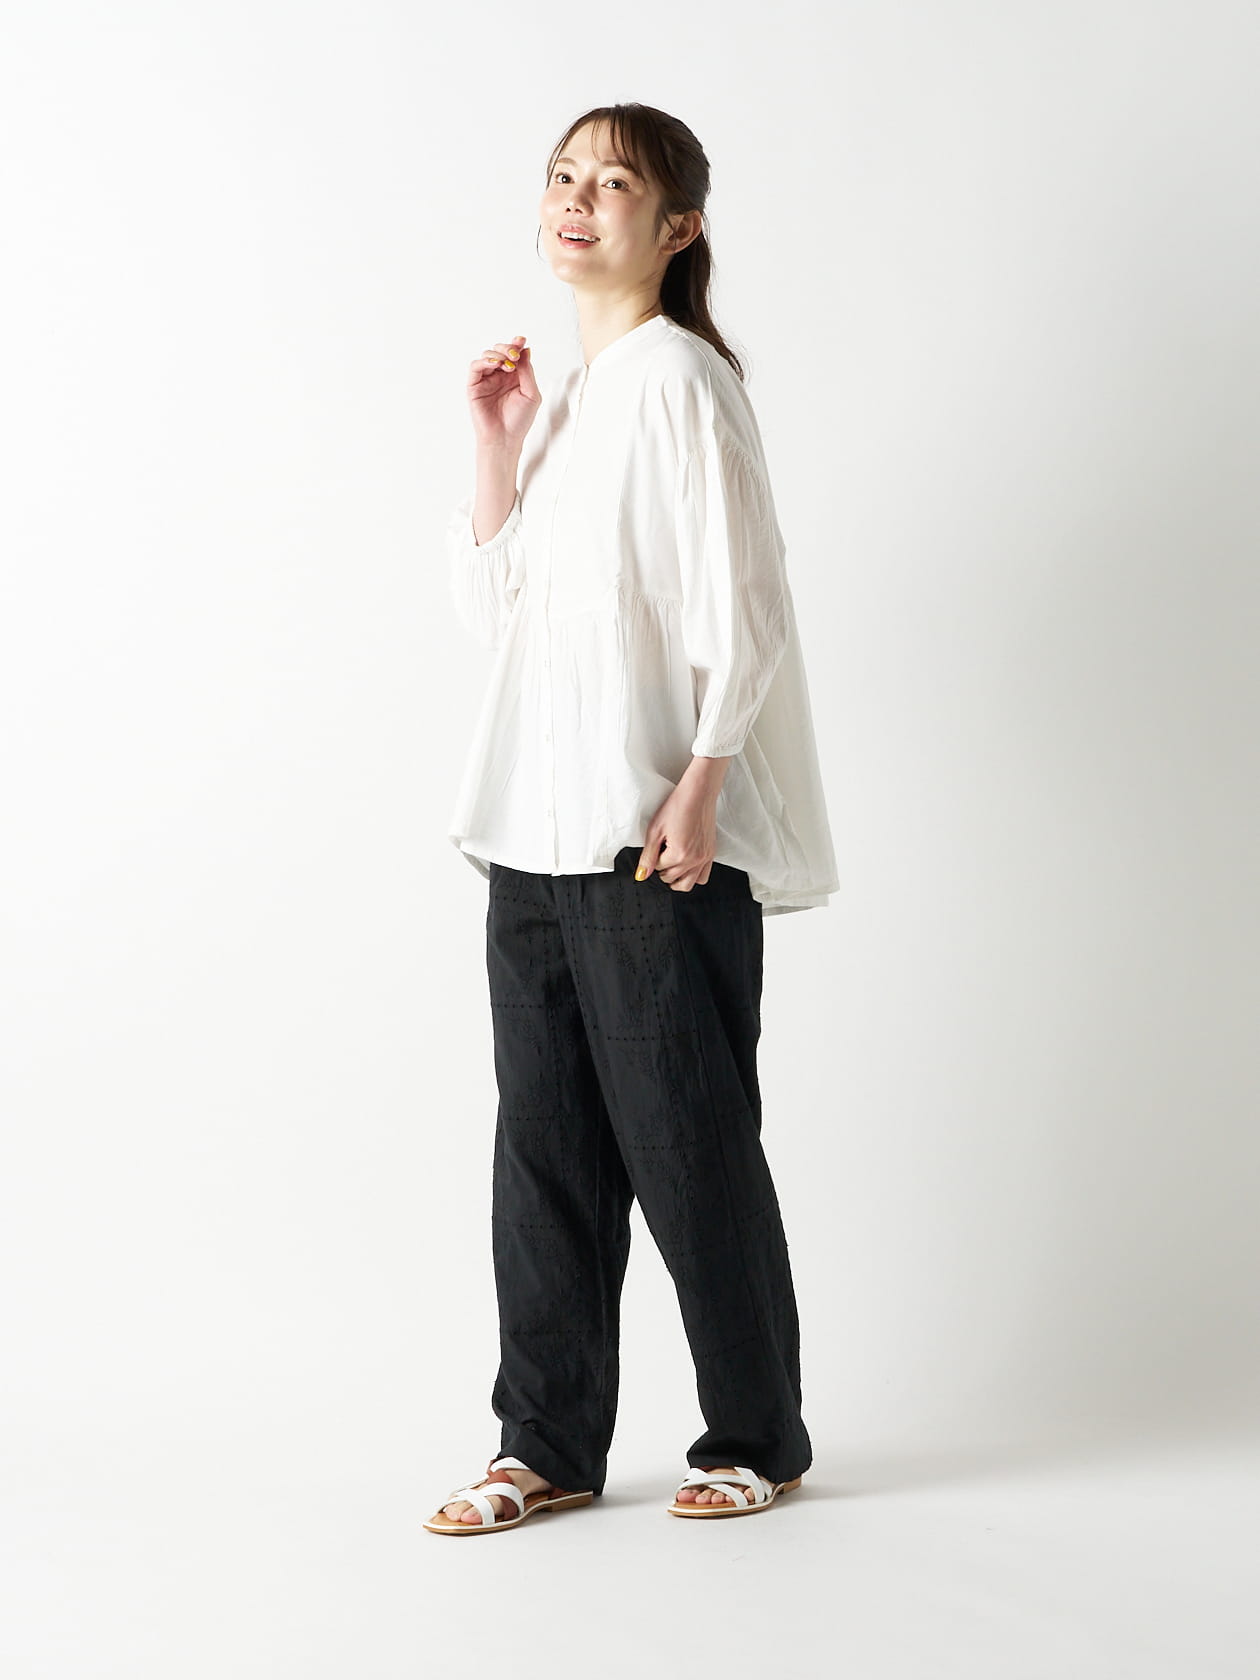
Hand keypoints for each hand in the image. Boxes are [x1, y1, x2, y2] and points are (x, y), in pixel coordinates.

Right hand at [467, 335, 540, 452]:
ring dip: (498, 354)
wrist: (505, 439)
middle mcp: (500, 375)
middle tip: (514, 355)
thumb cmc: (519, 421)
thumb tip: (525, 350)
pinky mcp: (474, 386)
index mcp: (515, 376)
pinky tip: (494, 364)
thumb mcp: (531, 394)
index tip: (522, 340)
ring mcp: (487, 379)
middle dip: (508, 348)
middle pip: (500, 351)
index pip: (515, 354)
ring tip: (507, 365)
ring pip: (487, 355)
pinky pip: (475, 366)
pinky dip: (484, 361)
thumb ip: (527, 371)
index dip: (517, 344)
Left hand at [635, 778, 719, 891]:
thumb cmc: (677, 806)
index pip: (659, 868)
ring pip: (687, 884)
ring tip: (671, 866)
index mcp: (679, 854)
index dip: (654, 858)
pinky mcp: (711, 853)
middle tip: (660, 855)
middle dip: (663, 870)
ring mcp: (705, 858)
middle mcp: (694, 859)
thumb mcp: (655, 830)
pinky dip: (692, 876)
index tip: (657, 846)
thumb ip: (648, 855)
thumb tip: (642, 874)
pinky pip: (703, 877)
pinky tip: (686, 865)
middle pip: (672, 878)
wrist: (699, 793)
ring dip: (676, 879)